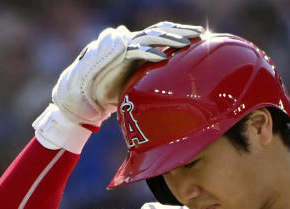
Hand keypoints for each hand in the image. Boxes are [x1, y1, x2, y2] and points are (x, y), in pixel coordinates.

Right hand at [53, 21, 202, 126]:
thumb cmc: (113, 91)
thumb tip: (173, 84)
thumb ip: (153, 78)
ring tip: (186, 43)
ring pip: (151, 37)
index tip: (200, 36)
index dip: (180, 32)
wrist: (88, 96)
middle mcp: (133, 42)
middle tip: (199, 34)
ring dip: (169, 38)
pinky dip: (150, 52)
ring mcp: (125, 46)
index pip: (163, 33)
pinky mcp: (117, 55)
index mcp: (140, 46)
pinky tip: (164, 56)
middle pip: (161, 31)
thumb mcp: (139, 83)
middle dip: (180, 31)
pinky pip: (136, 51)